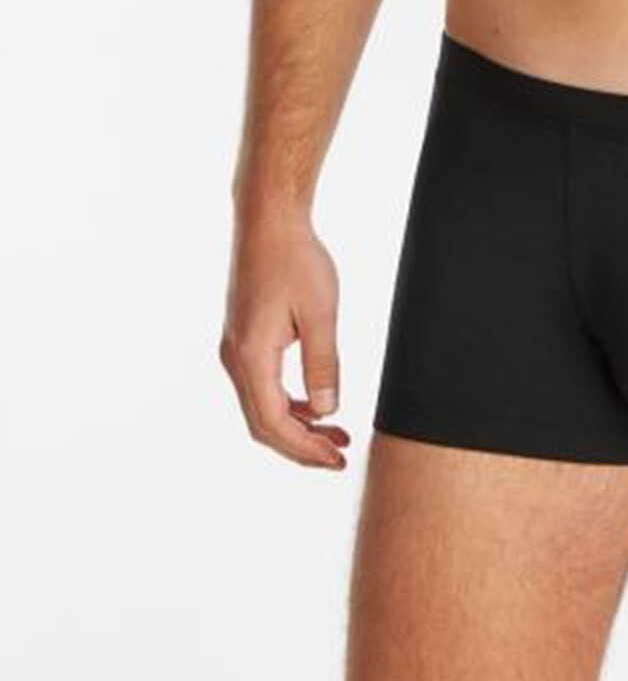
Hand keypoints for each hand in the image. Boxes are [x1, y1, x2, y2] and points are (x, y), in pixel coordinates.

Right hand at [219, 203, 350, 469]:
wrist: (268, 221)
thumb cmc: (295, 258)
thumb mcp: (320, 312)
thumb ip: (323, 364)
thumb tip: (328, 412)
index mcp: (251, 357)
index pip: (274, 423)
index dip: (306, 449)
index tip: (337, 459)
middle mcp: (235, 359)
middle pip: (263, 424)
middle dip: (302, 445)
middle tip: (340, 455)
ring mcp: (235, 349)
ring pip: (262, 406)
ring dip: (297, 425)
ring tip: (335, 433)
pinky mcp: (243, 339)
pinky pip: (262, 385)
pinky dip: (288, 402)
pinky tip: (315, 404)